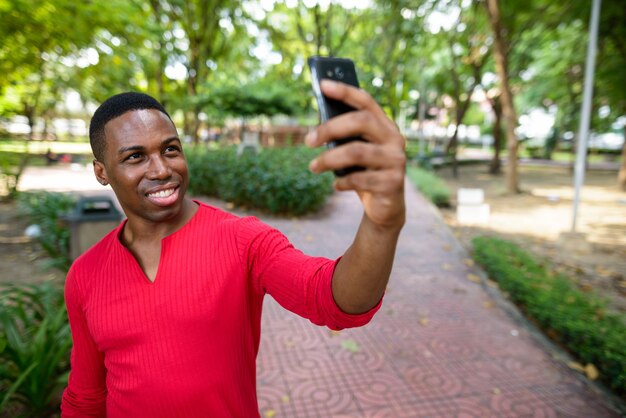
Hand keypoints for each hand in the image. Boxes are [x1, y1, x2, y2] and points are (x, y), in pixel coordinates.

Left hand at [305, 79, 405, 228]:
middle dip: (330, 128)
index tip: (322, 84)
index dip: (345, 91)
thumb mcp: (355, 152)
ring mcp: (396, 160)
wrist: (386, 207)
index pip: (366, 101)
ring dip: (329, 160)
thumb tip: (316, 126)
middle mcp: (394, 139)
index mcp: (385, 126)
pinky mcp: (393, 182)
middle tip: (308, 140)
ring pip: (357, 152)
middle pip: (361, 122)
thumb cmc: (365, 173)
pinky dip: (342, 182)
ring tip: (313, 167)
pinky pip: (360, 179)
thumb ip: (344, 138)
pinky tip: (336, 186)